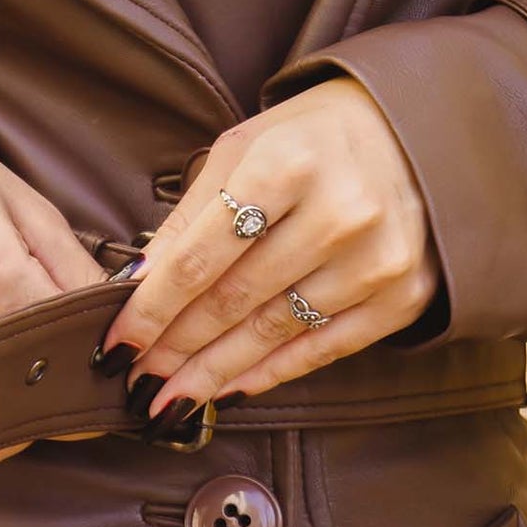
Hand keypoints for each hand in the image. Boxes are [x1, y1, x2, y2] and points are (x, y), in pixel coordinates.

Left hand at [97, 77, 442, 428]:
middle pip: (234, 300)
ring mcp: (376, 259)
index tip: (116, 344)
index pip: (199, 258)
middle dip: (175, 347)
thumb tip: (134, 286)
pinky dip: (271, 372)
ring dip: (214, 372)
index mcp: (286, 165)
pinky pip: (324, 348)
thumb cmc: (309, 138)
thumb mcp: (239, 152)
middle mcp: (338, 213)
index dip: (151, 309)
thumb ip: (188, 219)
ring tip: (171, 396)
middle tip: (136, 378)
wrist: (411, 130)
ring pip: (274, 332)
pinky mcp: (403, 294)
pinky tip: (230, 388)